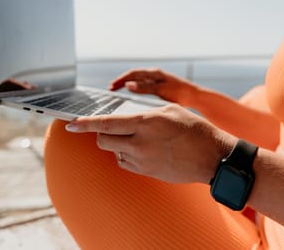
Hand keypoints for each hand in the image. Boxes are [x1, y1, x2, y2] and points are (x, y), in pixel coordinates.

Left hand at [65, 104, 235, 183]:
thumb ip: (145, 113)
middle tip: (110, 127)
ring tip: (134, 137)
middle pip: (104, 140)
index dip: (85, 124)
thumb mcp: (171, 110)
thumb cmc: (196, 130)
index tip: (71, 124)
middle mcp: (141, 143)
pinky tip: (141, 149)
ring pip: (114, 152)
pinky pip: (125, 163)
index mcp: (146, 123)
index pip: (106, 124)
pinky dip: (126, 155)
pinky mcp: (147, 172)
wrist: (212, 157)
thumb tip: (127, 116)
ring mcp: (143, 161)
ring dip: (116, 144)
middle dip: (101, 133)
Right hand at [109, 68, 198, 106]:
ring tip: (117, 92)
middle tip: (111, 89)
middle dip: (121, 81)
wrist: (195, 96)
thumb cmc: (180, 92)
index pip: (133, 73)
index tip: (111, 87)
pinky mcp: (160, 87)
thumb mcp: (161, 91)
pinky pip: (144, 86)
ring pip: (138, 81)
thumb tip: (128, 85)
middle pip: (134, 76)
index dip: (121, 79)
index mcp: (154, 73)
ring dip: (127, 84)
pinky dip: (135, 88)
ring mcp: (157, 80)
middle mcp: (155, 75)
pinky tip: (132, 95)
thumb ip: (145, 88)